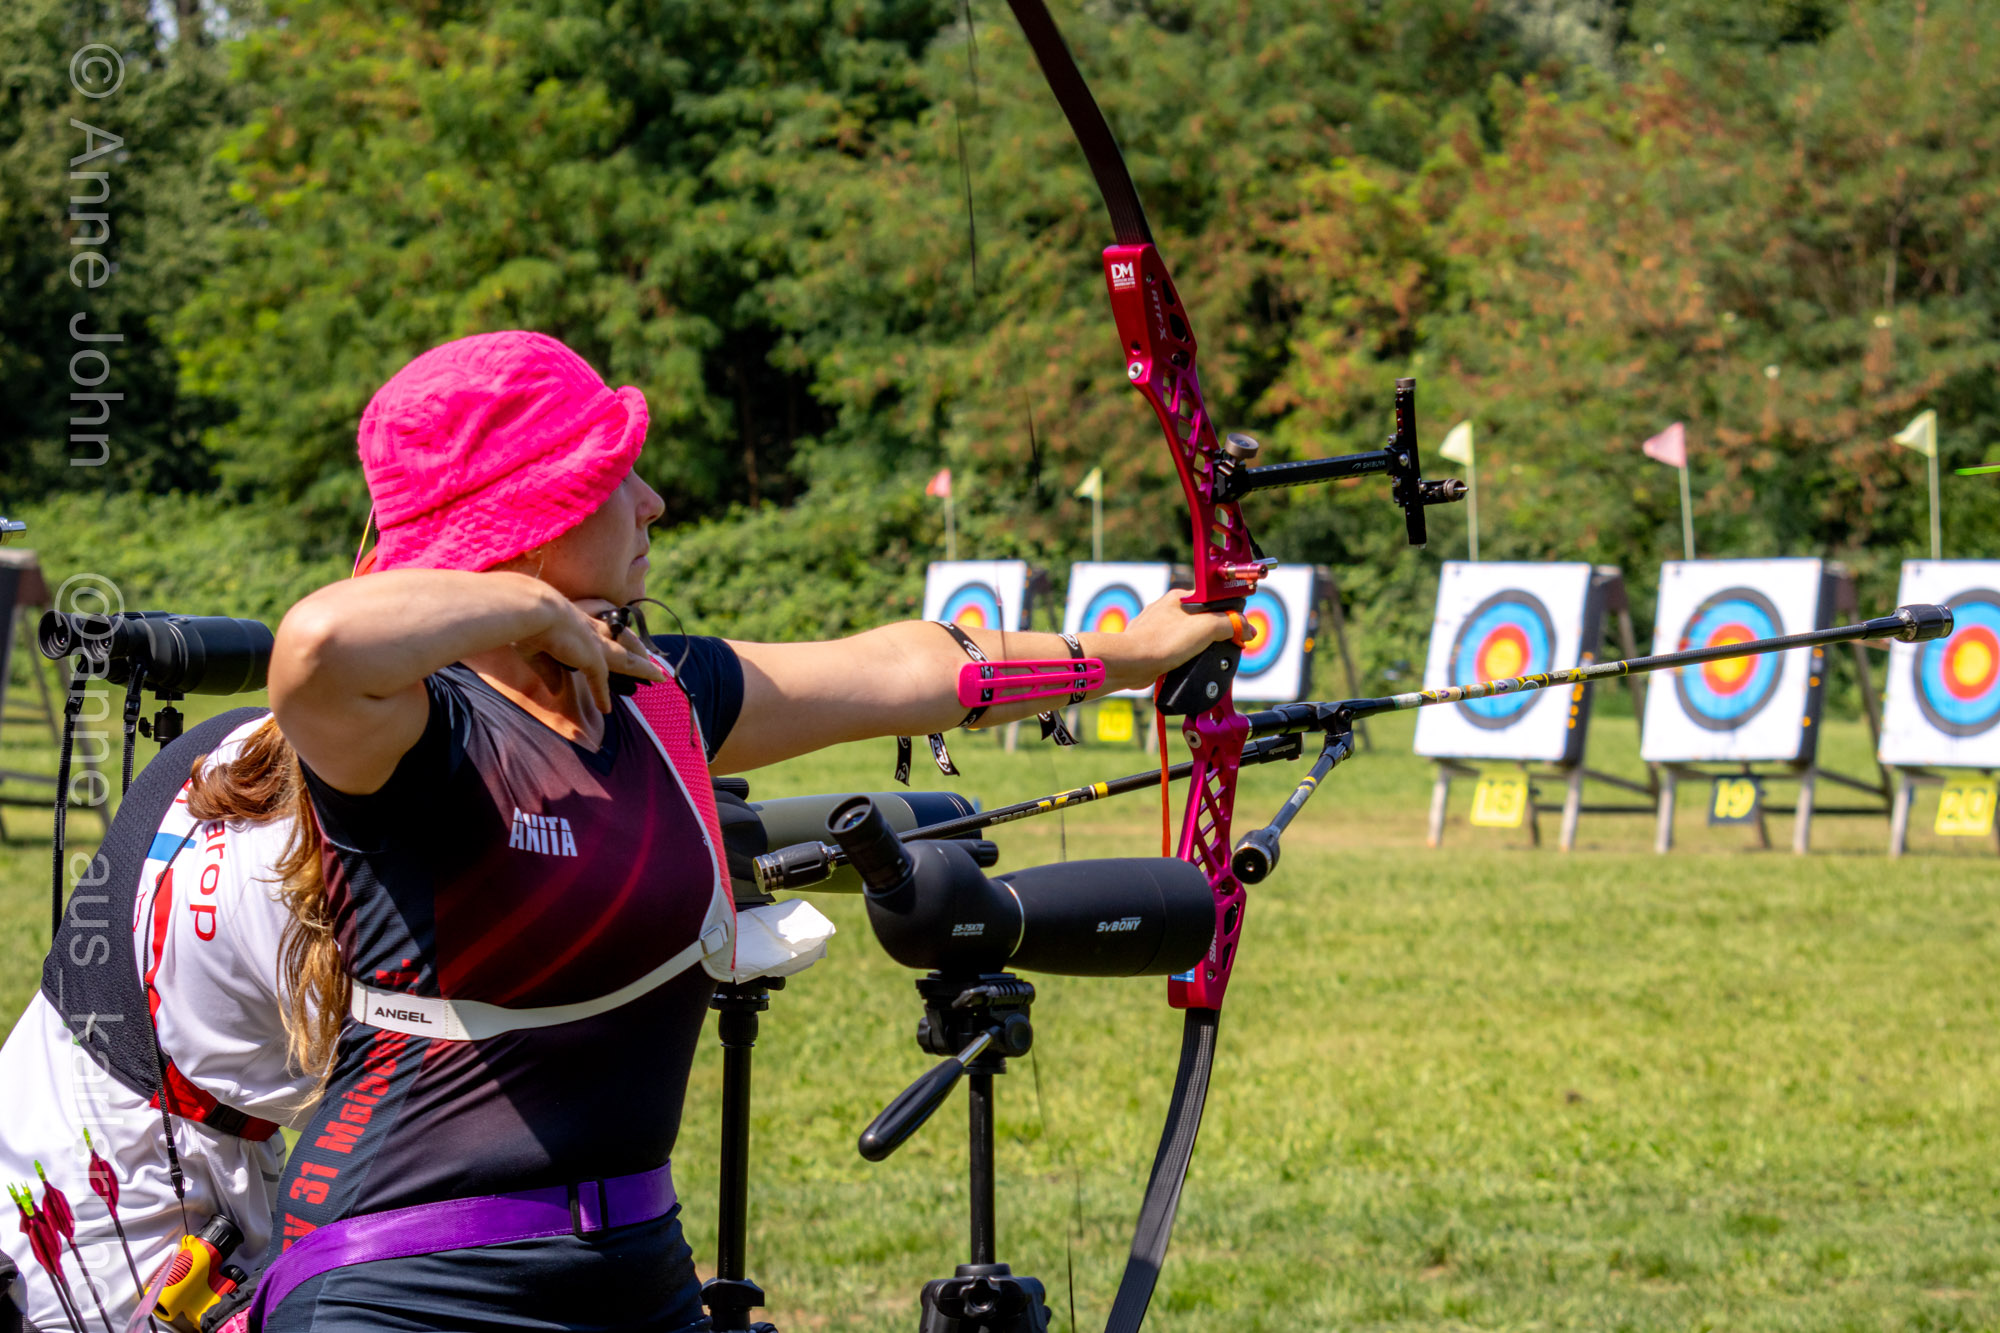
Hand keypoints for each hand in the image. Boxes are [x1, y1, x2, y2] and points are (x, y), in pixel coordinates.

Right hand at [512, 588, 664, 711]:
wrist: (533, 610)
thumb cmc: (527, 622)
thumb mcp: (535, 650)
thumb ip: (548, 671)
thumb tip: (557, 690)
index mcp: (577, 621)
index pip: (598, 630)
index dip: (608, 639)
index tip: (617, 643)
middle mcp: (590, 630)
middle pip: (623, 638)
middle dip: (637, 648)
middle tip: (651, 656)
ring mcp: (595, 643)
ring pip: (626, 657)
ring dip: (643, 666)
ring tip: (659, 675)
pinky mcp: (592, 658)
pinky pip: (601, 681)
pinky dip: (602, 695)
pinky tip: (606, 709)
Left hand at [1115, 587, 1240, 687]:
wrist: (1131, 663)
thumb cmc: (1161, 641)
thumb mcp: (1206, 627)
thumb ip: (1231, 624)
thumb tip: (1248, 629)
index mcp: (1181, 598)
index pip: (1215, 602)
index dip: (1231, 616)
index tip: (1240, 631)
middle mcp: (1169, 610)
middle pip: (1205, 620)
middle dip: (1217, 635)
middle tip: (1225, 647)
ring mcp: (1160, 628)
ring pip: (1191, 637)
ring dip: (1201, 649)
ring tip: (1203, 658)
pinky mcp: (1155, 646)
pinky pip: (1178, 651)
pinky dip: (1186, 659)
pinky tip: (1187, 665)